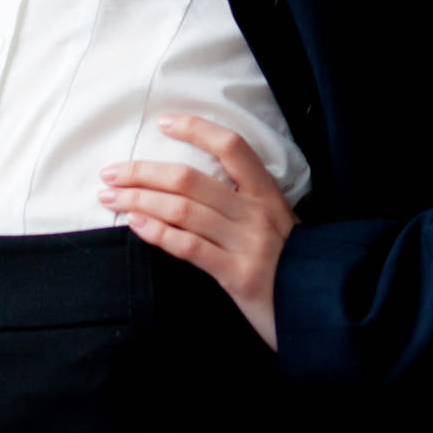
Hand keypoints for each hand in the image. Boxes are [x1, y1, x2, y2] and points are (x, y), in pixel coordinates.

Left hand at [97, 113, 301, 352]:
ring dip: (140, 200)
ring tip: (111, 197)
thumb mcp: (277, 224)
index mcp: (267, 193)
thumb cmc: (294, 267)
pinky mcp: (237, 275)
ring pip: (183, 210)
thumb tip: (192, 189)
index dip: (196, 129)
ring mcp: (246, 243)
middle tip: (112, 172)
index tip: (163, 124)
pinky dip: (159, 233)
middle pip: (191, 178)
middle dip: (145, 172)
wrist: (322, 309)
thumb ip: (244, 206)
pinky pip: (190, 247)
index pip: (231, 146)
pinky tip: (136, 224)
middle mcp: (255, 212)